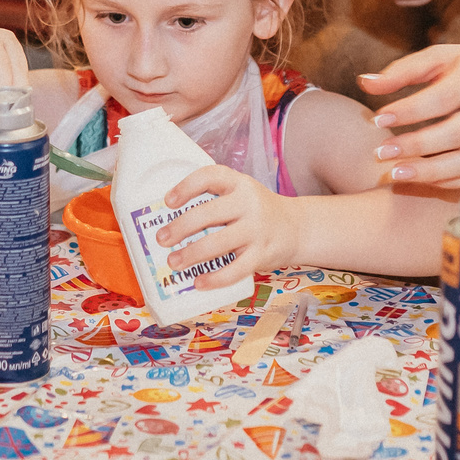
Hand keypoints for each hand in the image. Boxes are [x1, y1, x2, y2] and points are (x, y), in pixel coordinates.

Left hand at [153, 165, 294, 287]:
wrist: (297, 228)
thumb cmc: (258, 211)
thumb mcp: (241, 194)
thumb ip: (214, 200)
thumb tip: (171, 222)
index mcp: (239, 184)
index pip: (210, 176)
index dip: (186, 187)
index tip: (168, 201)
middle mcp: (249, 203)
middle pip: (209, 213)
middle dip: (181, 227)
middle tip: (162, 239)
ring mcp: (257, 230)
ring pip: (218, 243)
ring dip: (192, 254)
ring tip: (174, 262)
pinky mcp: (262, 254)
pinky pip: (236, 269)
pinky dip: (215, 278)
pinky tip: (199, 282)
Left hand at [355, 42, 459, 189]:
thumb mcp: (444, 57)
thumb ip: (404, 70)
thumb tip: (364, 82)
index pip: (442, 97)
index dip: (410, 110)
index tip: (378, 118)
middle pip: (456, 133)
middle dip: (416, 146)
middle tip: (380, 152)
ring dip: (430, 173)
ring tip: (395, 175)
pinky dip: (445, 182)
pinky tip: (418, 181)